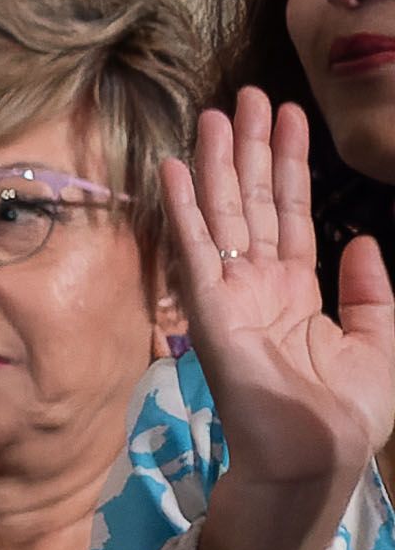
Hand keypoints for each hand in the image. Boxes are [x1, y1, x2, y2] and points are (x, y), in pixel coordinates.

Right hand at [164, 97, 394, 549]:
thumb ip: (371, 290)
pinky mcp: (210, 310)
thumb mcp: (382, 339)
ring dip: (217, 163)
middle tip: (246, 95)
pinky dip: (182, 209)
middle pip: (253, 203)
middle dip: (251, 149)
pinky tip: (175, 169)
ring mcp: (230, 295)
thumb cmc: (349, 410)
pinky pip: (193, 251)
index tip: (288, 115)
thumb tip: (361, 241)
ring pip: (223, 215)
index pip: (290, 215)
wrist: (318, 455)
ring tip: (216, 113)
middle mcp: (258, 285)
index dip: (289, 165)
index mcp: (296, 292)